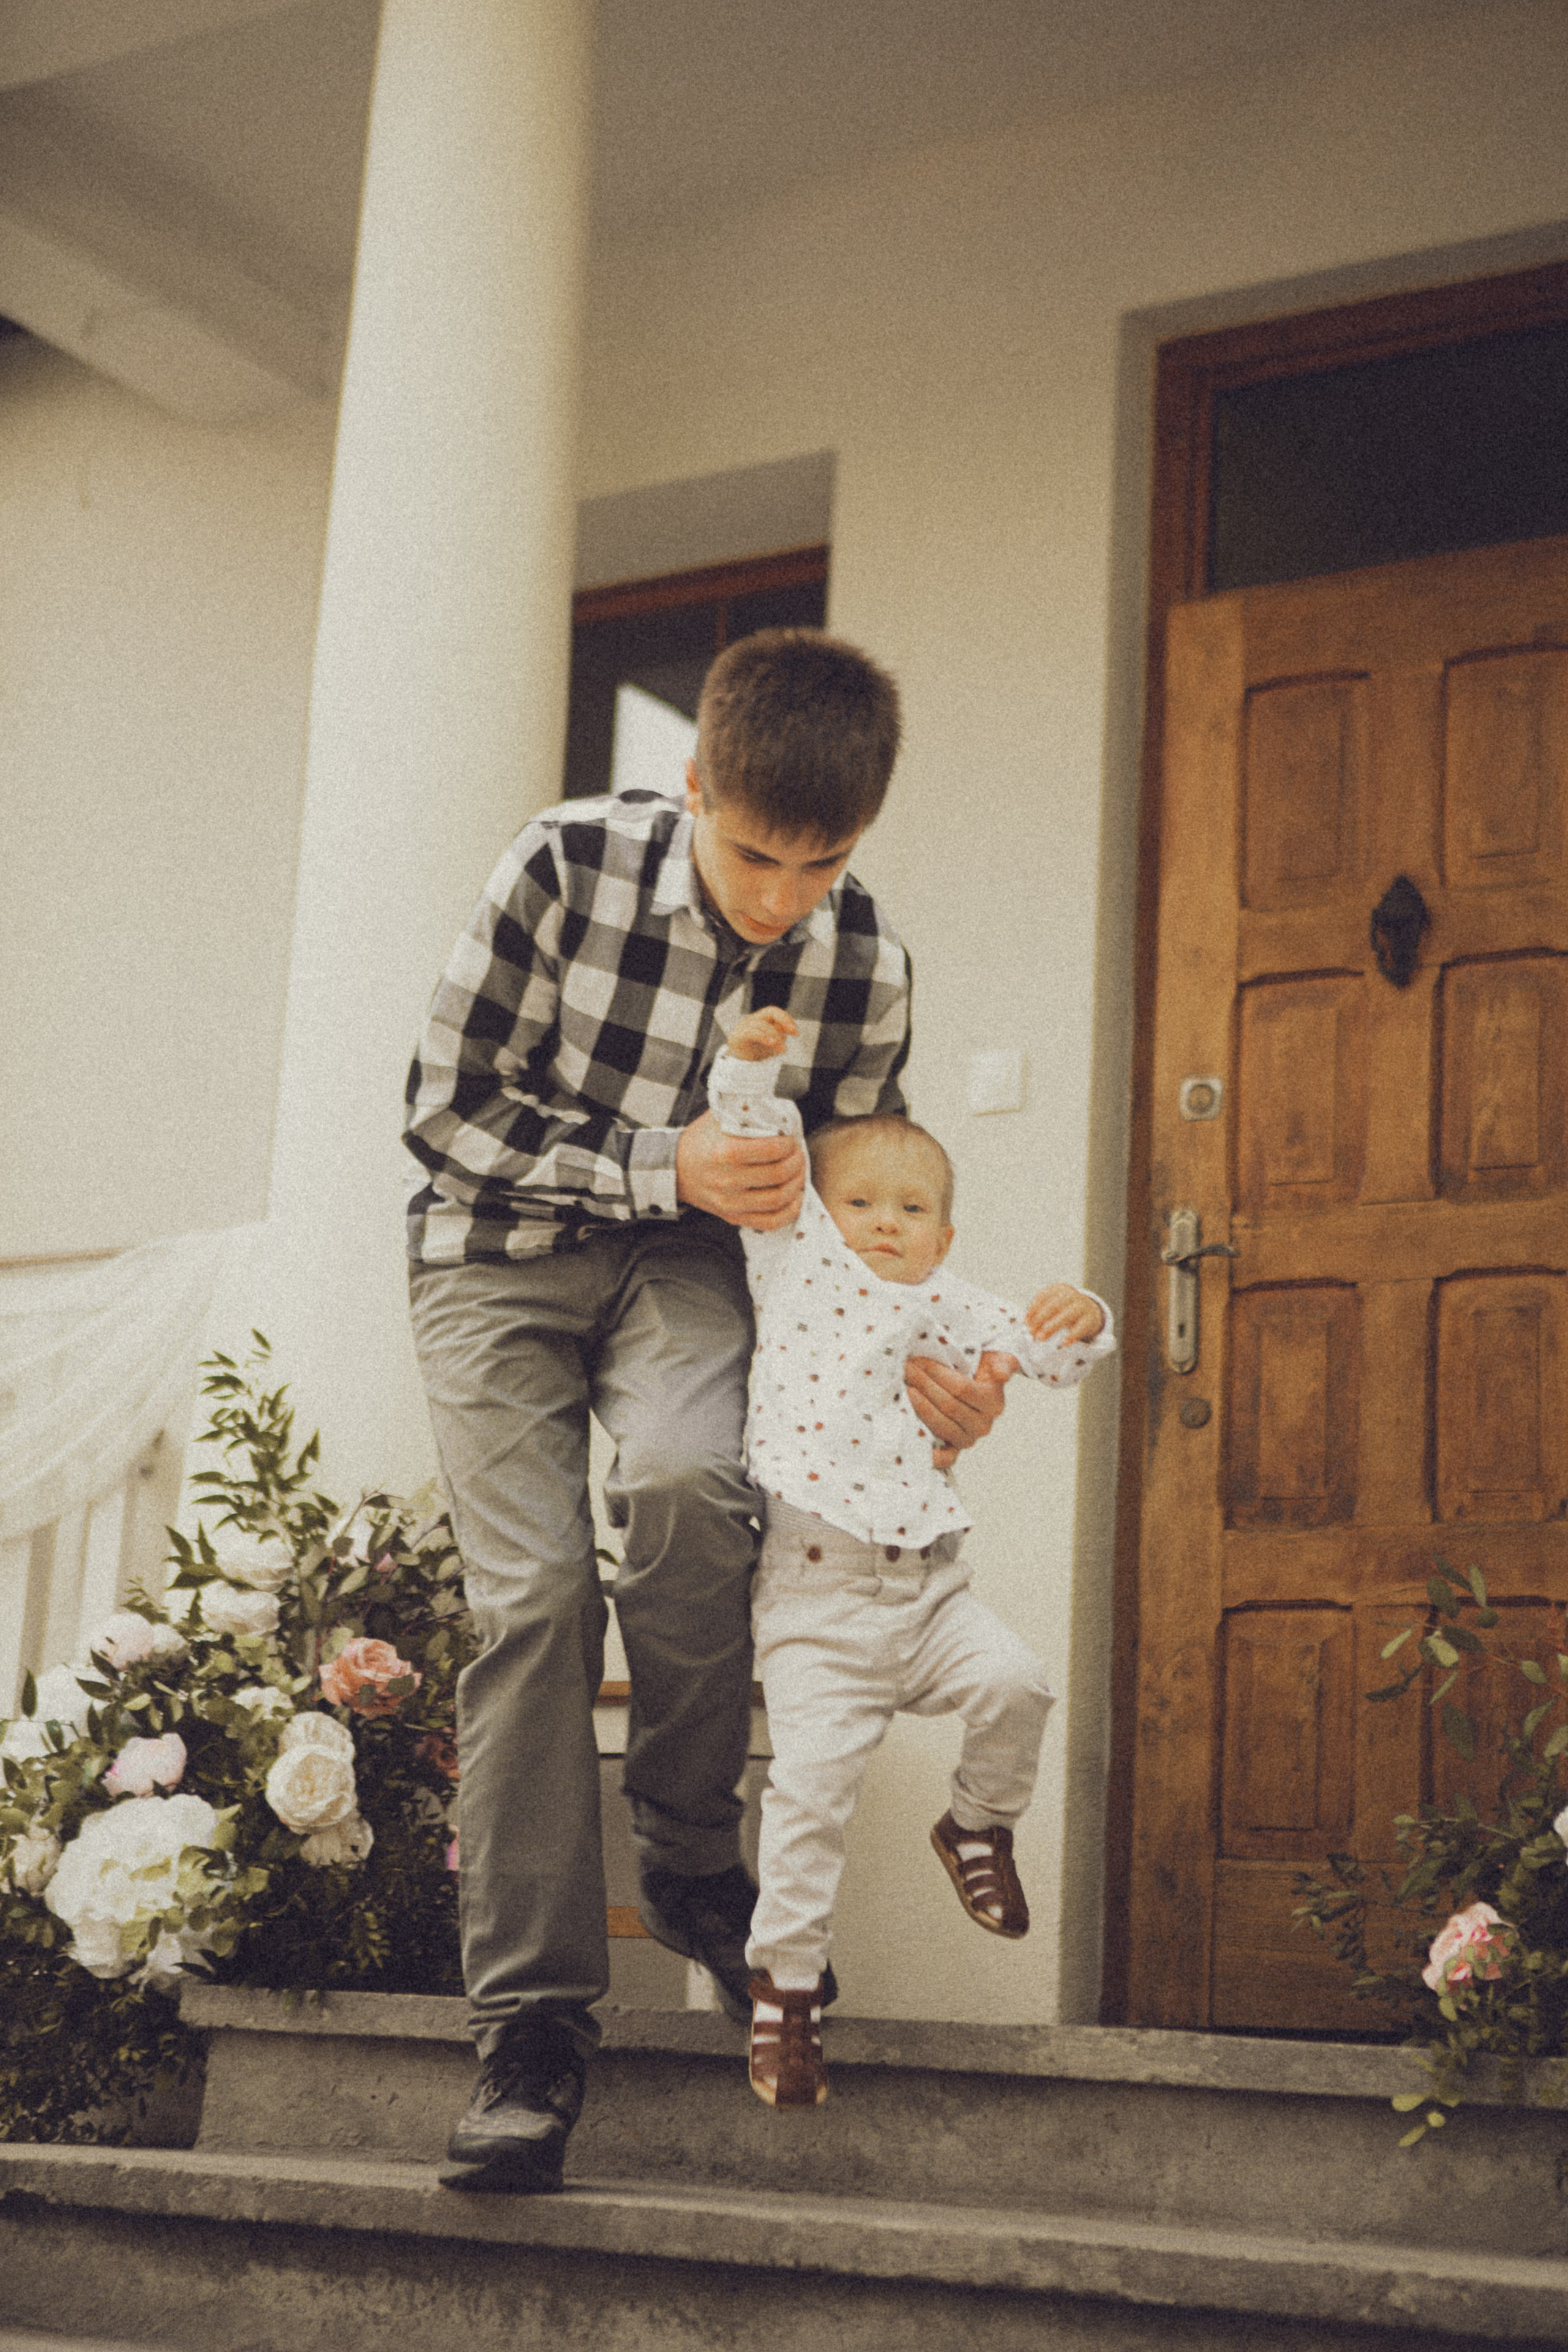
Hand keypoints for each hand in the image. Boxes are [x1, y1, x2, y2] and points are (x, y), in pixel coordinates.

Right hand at [676, 1110, 805, 1229]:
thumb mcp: (718, 1119)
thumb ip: (745, 1114)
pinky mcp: (732, 1217)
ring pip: (778, 1199)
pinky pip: (769, 1222)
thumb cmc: (700, 1141)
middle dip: (796, 1163)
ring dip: (796, 1185)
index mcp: (725, 1153)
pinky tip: (794, 1198)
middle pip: (778, 1174)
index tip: (790, 1141)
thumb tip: (777, 1111)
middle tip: (798, 1155)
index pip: (771, 1150)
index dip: (789, 1145)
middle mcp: (727, 1180)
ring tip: (798, 1173)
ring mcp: (730, 1202)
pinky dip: (788, 1212)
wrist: (674, 1169)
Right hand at [726, 1006, 798, 1062]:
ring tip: (782, 1048)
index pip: (775, 1013)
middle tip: (794, 1033)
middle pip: (770, 1011)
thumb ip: (779, 1037)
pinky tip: (771, 1042)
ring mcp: (743, 1026)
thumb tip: (785, 1034)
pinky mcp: (737, 1036)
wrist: (738, 1065)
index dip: (787, 1019)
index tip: (796, 1033)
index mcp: (762, 1019)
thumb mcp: (772, 1044)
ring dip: (775, 1035)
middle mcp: (753, 1019)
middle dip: (785, 1020)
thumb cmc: (755, 1052)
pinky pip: (751, 1032)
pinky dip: (763, 1036)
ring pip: (761, 1024)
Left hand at [906, 1351, 1012, 1468]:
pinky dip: (931, 1452)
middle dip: (925, 1385)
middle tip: (908, 1370)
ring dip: (920, 1406)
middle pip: (948, 1405)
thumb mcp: (997, 1360)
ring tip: (906, 1388)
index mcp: (993, 1403)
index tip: (920, 1361)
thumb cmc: (981, 1371)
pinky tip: (916, 1440)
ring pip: (941, 1425)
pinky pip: (944, 1457)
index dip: (938, 1374)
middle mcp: (982, 1425)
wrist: (975, 1387)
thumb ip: (1004, 1364)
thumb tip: (1001, 1375)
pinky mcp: (954, 1449)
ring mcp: (968, 1439)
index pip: (961, 1388)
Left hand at [1025, 1284, 1104, 1346]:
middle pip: (1053, 1306)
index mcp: (1058, 1289)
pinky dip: (1072, 1335)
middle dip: (1040, 1319)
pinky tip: (1063, 1343)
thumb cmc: (1064, 1309)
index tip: (1026, 1322)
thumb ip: (1040, 1315)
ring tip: (1041, 1338)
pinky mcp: (1090, 1318)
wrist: (1089, 1310)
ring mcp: (1082, 1305)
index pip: (1043, 1296)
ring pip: (1066, 1316)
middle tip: (1031, 1331)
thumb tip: (1030, 1329)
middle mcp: (1070, 1295)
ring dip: (1051, 1327)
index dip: (1033, 1309)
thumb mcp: (1053, 1307)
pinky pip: (1081, 1327)